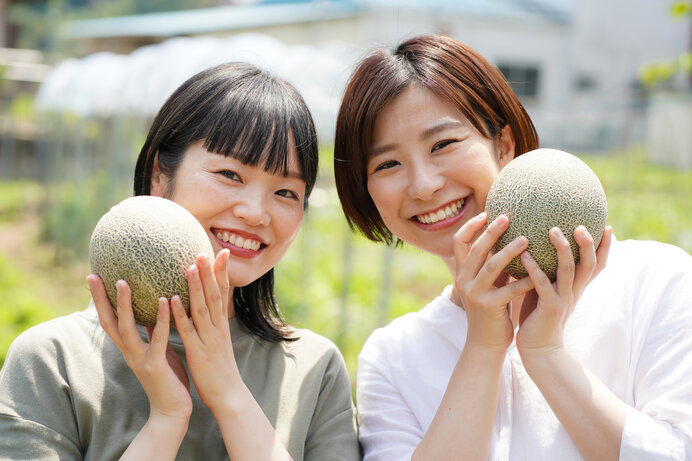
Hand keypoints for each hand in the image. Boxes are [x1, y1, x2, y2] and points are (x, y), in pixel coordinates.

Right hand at [87, 275, 192, 421]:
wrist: (172, 411)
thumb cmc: (168, 378)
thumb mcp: (159, 350)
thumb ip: (153, 331)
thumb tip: (154, 305)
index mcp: (129, 348)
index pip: (109, 320)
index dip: (100, 300)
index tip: (94, 277)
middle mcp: (129, 352)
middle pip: (108, 321)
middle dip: (100, 299)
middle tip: (94, 275)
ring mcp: (140, 359)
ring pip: (127, 329)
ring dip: (124, 305)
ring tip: (124, 281)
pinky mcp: (156, 365)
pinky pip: (158, 338)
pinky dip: (161, 318)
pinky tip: (165, 299)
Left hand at [171, 249, 238, 412]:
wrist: (229, 395)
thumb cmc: (219, 369)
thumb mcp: (216, 343)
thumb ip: (208, 325)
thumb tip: (197, 311)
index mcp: (221, 325)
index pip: (222, 293)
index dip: (221, 272)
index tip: (219, 252)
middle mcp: (218, 327)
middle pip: (214, 294)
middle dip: (210, 272)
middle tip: (204, 250)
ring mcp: (209, 338)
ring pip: (203, 308)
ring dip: (196, 286)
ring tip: (190, 265)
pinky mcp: (198, 351)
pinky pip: (188, 330)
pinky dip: (181, 313)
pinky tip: (172, 299)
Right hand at [453, 213, 533, 350]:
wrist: (485, 343)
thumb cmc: (492, 310)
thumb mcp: (488, 285)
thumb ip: (493, 265)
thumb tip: (510, 240)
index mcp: (462, 273)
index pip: (459, 242)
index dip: (471, 226)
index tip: (487, 212)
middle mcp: (464, 280)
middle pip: (475, 249)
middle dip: (491, 231)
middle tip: (508, 217)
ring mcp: (474, 294)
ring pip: (491, 266)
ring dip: (508, 250)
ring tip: (527, 239)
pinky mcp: (488, 306)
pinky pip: (509, 289)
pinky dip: (525, 280)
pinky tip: (540, 273)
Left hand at [515, 226, 611, 357]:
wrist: (538, 350)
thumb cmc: (538, 317)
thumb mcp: (546, 292)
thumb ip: (547, 273)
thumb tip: (534, 246)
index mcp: (576, 287)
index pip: (596, 265)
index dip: (604, 248)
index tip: (607, 227)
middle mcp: (574, 292)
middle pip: (588, 264)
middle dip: (588, 244)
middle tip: (582, 224)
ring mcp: (563, 300)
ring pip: (568, 271)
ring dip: (562, 250)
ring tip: (553, 230)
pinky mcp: (549, 308)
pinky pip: (542, 285)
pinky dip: (535, 269)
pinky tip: (525, 255)